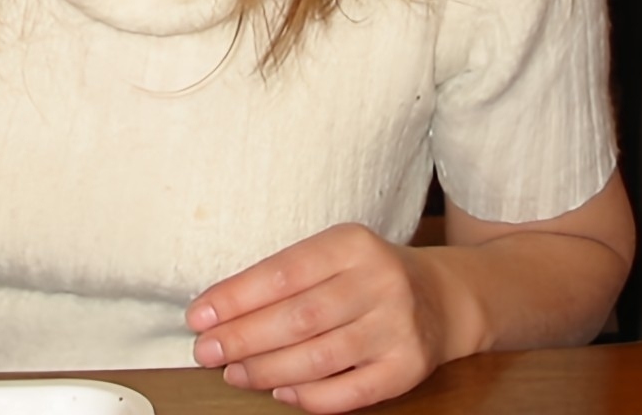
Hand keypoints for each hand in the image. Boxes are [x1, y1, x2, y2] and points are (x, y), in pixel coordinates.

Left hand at [186, 224, 452, 412]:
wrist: (442, 297)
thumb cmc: (367, 274)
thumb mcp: (333, 254)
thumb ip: (286, 276)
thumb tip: (221, 310)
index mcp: (352, 243)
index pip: (283, 273)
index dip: (236, 297)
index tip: (199, 315)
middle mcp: (379, 281)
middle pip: (299, 317)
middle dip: (244, 337)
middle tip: (206, 350)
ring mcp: (397, 327)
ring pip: (320, 357)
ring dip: (267, 370)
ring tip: (234, 372)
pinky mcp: (407, 368)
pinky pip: (350, 391)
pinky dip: (309, 396)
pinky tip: (279, 392)